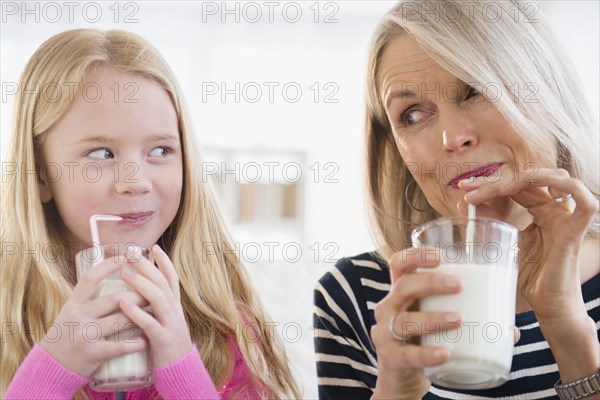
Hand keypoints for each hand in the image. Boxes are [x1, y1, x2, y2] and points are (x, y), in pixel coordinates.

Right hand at [40, 257, 148, 376]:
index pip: (91, 278)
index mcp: (73, 303)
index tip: (126, 256)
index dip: (109, 265)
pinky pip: (120, 346)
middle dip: (138, 294)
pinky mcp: (93, 353)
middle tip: (154, 292)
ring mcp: (85, 335)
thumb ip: (87, 297)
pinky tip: (145, 339)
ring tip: (155, 312)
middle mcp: (78, 316)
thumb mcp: (70, 312)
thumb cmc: (66, 335)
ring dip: (141, 316)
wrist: (50, 367)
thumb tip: (107, 272)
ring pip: (121, 320)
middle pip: (114, 299)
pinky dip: (136, 343)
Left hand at [118, 244, 192, 367]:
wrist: (180, 369)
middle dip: (147, 265)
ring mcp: (170, 323)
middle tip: (130, 253)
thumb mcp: (167, 318)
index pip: (171, 277)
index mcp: (174, 304)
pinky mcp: (163, 339)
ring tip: (124, 273)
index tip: (153, 247)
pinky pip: (150, 323)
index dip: (164, 261)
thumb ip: (158, 303)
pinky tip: (123, 304)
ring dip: (140, 283)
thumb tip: (144, 286)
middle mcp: (174, 310)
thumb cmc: (167, 342)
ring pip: (158, 298)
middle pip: (162, 282)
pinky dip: (136, 312)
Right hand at [370, 247, 462, 399]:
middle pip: (403, 286)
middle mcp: (389, 308)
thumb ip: (471, 319)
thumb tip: (513, 330)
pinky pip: (406, 355)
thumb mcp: (437, 322)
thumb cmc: (423, 340)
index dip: (416, 256)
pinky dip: (426, 354)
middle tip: (459, 285)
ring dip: (433, 318)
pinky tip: (446, 353)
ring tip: (459, 320)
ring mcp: (385, 332)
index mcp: (401, 292)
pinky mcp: (389, 358)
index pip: (399, 264)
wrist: (401, 377)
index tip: (441, 256)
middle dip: (430, 282)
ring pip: (405, 321)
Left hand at [458, 167, 597, 321]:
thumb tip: (463, 203)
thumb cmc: (528, 280)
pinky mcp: (575, 232)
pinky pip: (585, 203)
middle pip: (528, 180)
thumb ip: (488, 222)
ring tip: (499, 188)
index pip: (514, 186)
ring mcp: (566, 219)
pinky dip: (567, 186)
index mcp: (538, 212)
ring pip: (554, 179)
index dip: (489, 183)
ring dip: (525, 178)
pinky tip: (540, 184)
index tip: (463, 188)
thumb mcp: (501, 245)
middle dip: (496, 180)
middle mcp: (553, 211)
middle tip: (469, 188)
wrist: (547, 308)